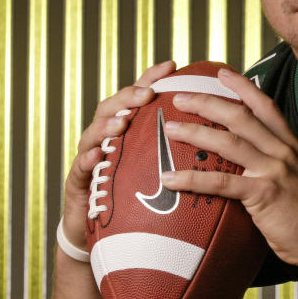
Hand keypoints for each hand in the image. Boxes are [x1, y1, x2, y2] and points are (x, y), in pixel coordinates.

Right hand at [60, 60, 176, 251]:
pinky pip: (79, 170)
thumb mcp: (157, 171)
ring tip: (122, 122)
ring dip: (107, 125)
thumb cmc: (135, 199)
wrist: (99, 233)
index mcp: (127, 132)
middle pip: (112, 108)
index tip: (171, 65)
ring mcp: (89, 158)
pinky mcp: (77, 183)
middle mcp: (105, 139)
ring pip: (93, 134)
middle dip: (128, 97)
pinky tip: (95, 156)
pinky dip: (86, 160)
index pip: (138, 98)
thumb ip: (179, 151)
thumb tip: (220, 137)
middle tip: (146, 94)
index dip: (151, 79)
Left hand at [160, 67, 297, 278]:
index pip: (265, 105)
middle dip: (207, 103)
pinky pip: (220, 182)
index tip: (221, 73)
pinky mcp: (263, 194)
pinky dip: (192, 179)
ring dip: (195, 132)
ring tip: (170, 129)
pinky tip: (171, 179)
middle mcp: (282, 151)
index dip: (242, 87)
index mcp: (290, 145)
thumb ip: (275, 165)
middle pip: (240, 116)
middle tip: (180, 98)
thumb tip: (248, 165)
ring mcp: (273, 171)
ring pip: (228, 142)